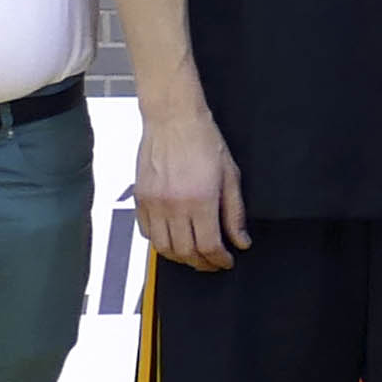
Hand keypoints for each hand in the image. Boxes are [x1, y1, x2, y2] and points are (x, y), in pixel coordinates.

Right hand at [134, 103, 244, 269]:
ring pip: (163, 247)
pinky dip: (160, 242)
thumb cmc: (204, 141)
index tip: (227, 261)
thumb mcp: (230, 176)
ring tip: (194, 255)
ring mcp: (153, 203)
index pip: (209, 246)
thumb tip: (241, 241)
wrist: (172, 119)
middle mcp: (174, 206)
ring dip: (180, 257)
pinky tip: (173, 239)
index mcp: (200, 200)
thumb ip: (234, 213)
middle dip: (202, 263)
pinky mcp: (140, 199)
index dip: (220, 260)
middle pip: (185, 252)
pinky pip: (146, 232)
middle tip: (212, 262)